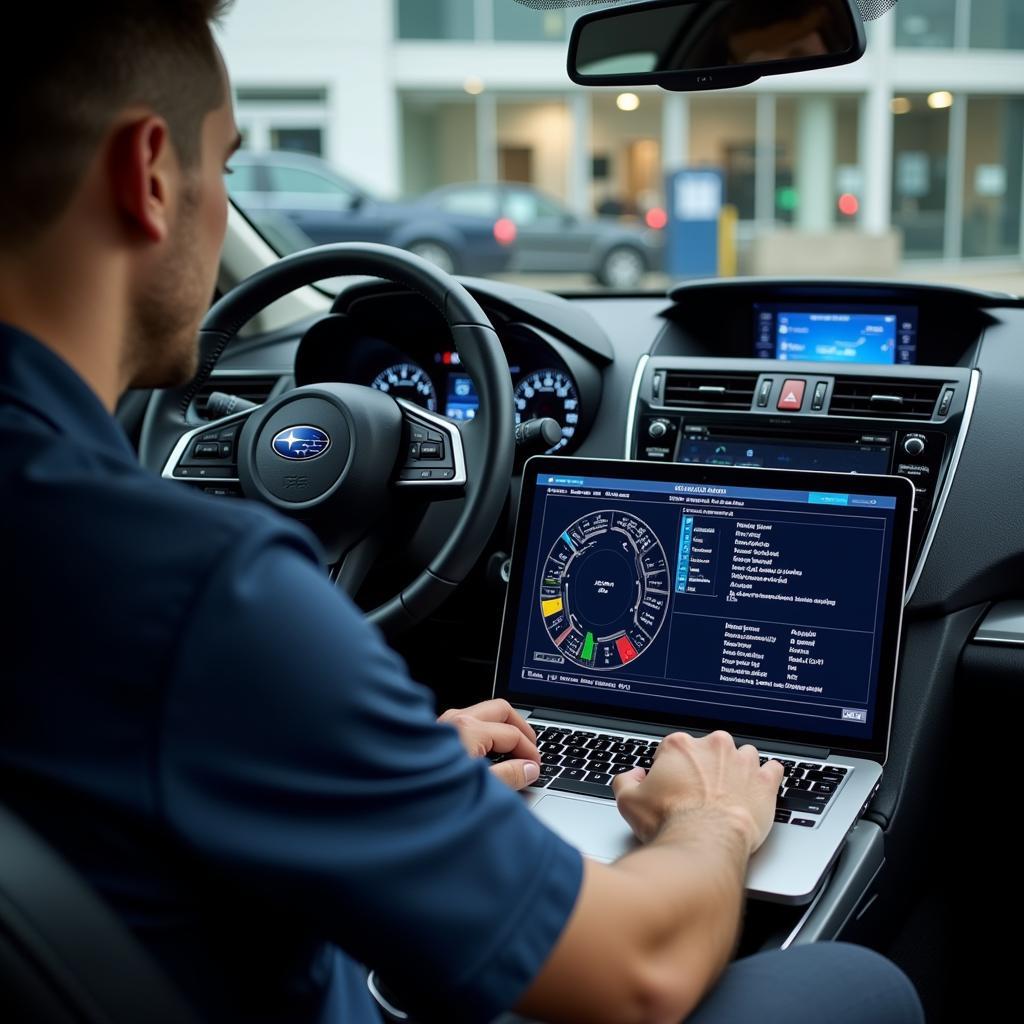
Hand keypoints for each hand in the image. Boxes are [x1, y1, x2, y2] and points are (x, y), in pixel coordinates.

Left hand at [438, 698, 540, 790]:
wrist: (391, 801)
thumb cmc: (428, 794)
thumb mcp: (479, 788)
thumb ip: (509, 777)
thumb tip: (528, 770)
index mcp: (468, 729)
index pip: (512, 734)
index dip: (529, 752)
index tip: (536, 768)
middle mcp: (455, 720)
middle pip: (501, 710)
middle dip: (521, 728)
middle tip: (531, 749)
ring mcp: (443, 723)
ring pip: (483, 713)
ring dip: (501, 728)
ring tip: (512, 751)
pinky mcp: (435, 733)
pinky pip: (468, 722)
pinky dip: (484, 733)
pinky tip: (487, 753)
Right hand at [611, 730, 784, 855]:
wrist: (704, 845)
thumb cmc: (670, 823)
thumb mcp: (628, 802)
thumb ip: (625, 781)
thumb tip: (633, 776)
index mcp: (680, 745)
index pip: (674, 748)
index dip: (671, 769)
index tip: (673, 786)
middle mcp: (713, 746)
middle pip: (709, 749)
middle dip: (704, 767)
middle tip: (699, 793)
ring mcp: (742, 762)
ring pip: (742, 755)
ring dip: (736, 769)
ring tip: (729, 792)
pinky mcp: (764, 782)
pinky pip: (772, 769)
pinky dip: (766, 777)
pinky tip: (758, 788)